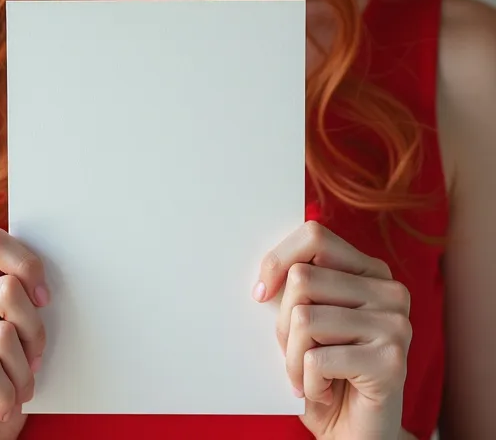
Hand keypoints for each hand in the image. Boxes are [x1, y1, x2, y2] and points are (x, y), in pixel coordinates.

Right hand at [0, 226, 49, 439]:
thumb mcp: (6, 334)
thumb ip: (12, 301)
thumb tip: (42, 283)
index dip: (28, 265)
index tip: (44, 297)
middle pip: (7, 290)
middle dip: (36, 330)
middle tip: (35, 357)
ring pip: (2, 335)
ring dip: (24, 371)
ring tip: (20, 388)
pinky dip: (8, 393)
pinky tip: (2, 405)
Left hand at [253, 221, 411, 439]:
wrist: (356, 436)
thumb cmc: (327, 374)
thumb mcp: (309, 320)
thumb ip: (299, 288)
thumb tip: (263, 273)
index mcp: (371, 271)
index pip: (314, 236)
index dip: (277, 260)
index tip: (260, 293)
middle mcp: (390, 291)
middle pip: (303, 279)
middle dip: (283, 324)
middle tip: (296, 354)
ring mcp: (395, 325)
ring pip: (305, 319)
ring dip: (294, 359)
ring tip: (309, 376)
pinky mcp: (391, 361)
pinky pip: (318, 358)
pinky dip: (308, 383)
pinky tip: (325, 394)